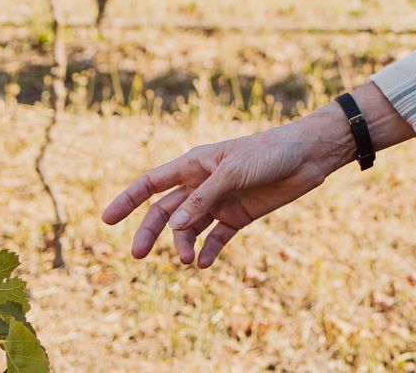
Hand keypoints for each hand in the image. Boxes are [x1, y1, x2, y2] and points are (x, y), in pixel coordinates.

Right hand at [102, 108, 351, 267]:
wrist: (309, 156)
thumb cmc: (270, 152)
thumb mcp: (234, 172)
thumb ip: (204, 198)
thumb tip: (174, 226)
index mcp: (195, 164)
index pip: (152, 182)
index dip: (128, 199)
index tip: (106, 219)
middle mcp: (203, 183)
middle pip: (166, 211)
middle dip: (150, 232)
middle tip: (137, 256)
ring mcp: (220, 201)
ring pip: (189, 227)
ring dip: (182, 244)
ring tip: (185, 260)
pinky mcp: (240, 215)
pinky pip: (216, 238)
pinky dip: (207, 251)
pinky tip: (201, 263)